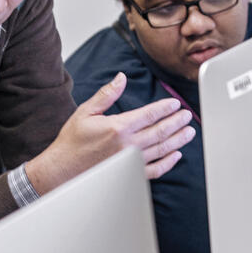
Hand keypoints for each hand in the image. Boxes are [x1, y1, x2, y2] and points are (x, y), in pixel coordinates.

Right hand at [26, 72, 195, 194]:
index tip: (175, 104)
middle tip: (187, 116)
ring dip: (178, 140)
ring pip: (162, 149)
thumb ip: (107, 94)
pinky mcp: (129, 174)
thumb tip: (121, 77)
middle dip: (177, 123)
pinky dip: (168, 163)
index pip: (149, 115)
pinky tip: (176, 155)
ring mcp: (130, 162)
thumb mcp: (86, 112)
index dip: (165, 108)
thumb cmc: (72, 141)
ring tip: (189, 132)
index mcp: (118, 127)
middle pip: (160, 131)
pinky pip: (155, 170)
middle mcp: (128, 145)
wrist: (63, 169)